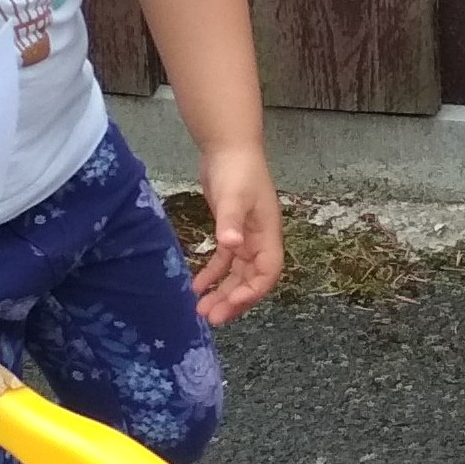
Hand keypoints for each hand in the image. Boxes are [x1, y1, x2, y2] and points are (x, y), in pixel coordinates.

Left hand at [189, 138, 283, 326]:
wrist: (228, 146)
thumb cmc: (237, 170)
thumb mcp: (234, 196)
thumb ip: (231, 222)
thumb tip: (231, 245)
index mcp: (268, 235)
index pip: (267, 273)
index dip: (252, 292)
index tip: (230, 304)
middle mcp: (260, 241)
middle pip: (251, 280)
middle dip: (233, 300)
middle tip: (211, 317)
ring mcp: (246, 237)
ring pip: (237, 274)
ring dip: (221, 292)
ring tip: (201, 309)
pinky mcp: (229, 231)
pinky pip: (224, 261)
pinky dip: (212, 275)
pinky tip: (196, 286)